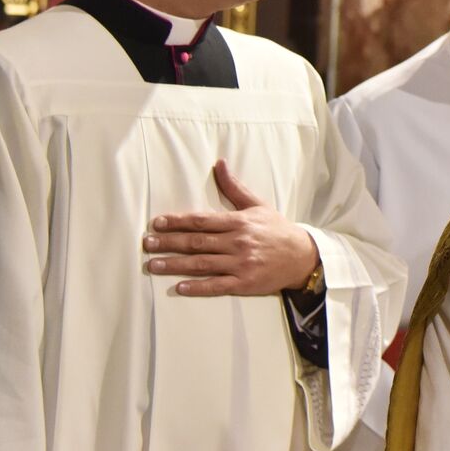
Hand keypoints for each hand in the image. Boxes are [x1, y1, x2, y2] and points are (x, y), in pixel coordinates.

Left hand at [143, 160, 319, 296]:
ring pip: (202, 264)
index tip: (156, 223)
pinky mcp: (244, 283)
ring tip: (153, 265)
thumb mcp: (258, 205)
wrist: (302, 256)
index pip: (202, 221)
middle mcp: (238, 242)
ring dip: (175, 265)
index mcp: (239, 222)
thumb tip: (219, 163)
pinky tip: (179, 287)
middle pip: (197, 242)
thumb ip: (234, 187)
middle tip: (146, 244)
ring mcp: (241, 264)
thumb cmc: (277, 229)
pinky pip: (217, 285)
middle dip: (169, 243)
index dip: (177, 221)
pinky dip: (197, 287)